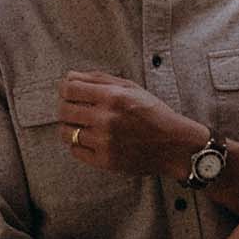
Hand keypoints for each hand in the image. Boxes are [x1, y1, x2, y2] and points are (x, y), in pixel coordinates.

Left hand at [58, 70, 205, 179]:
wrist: (174, 145)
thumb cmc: (153, 113)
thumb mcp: (130, 88)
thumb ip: (99, 79)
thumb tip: (70, 76)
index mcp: (112, 96)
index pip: (69, 89)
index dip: (65, 89)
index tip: (70, 93)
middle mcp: (106, 119)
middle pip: (63, 111)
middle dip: (66, 108)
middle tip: (75, 110)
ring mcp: (104, 142)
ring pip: (66, 132)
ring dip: (71, 127)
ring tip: (84, 126)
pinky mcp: (105, 161)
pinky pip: (76, 151)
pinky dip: (79, 144)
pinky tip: (91, 140)